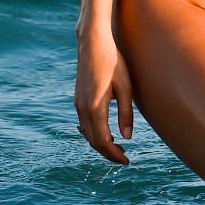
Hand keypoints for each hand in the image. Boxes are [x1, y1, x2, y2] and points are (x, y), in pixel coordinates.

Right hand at [75, 32, 134, 164]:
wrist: (92, 43)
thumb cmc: (112, 62)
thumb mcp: (125, 87)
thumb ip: (126, 114)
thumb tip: (127, 137)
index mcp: (95, 107)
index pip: (103, 141)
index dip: (114, 155)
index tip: (127, 161)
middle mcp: (82, 108)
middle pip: (93, 141)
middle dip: (108, 153)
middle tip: (124, 158)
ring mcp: (78, 104)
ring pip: (87, 133)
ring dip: (101, 144)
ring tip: (118, 148)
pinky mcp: (78, 99)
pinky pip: (84, 124)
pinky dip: (94, 134)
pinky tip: (105, 133)